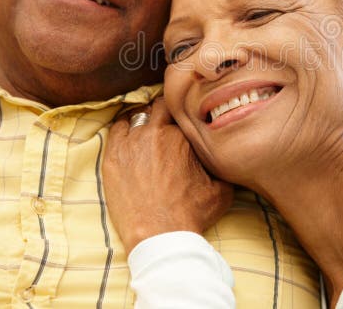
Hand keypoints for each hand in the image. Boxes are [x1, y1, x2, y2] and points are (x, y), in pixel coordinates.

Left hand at [103, 98, 233, 252]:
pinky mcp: (112, 157)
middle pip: (158, 107)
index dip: (183, 114)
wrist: (160, 235)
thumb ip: (222, 166)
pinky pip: (115, 130)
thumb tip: (230, 158)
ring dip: (142, 121)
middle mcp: (155, 132)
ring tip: (146, 134)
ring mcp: (131, 143)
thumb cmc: (190, 214)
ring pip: (136, 116)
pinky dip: (123, 130)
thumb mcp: (221, 189)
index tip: (183, 120)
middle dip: (163, 113)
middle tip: (165, 124)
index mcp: (182, 136)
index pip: (182, 109)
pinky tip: (129, 140)